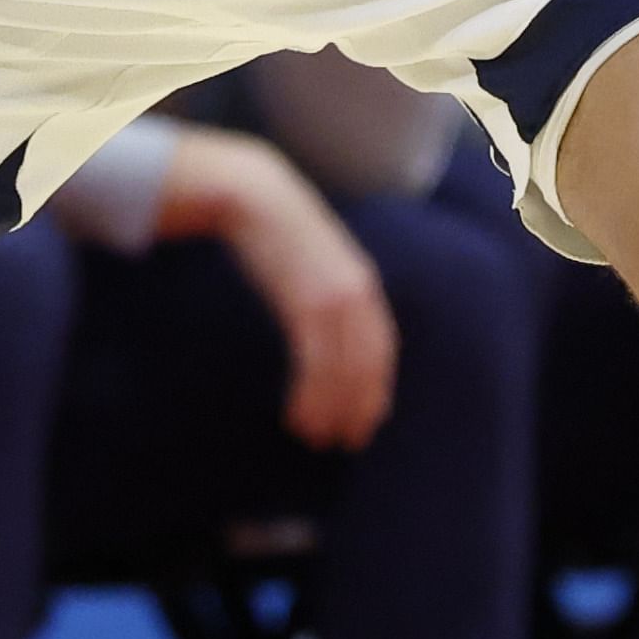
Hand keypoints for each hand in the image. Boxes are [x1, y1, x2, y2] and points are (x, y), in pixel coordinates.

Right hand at [164, 126, 397, 451]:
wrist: (255, 196)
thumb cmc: (278, 236)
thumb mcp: (317, 266)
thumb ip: (330, 298)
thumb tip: (329, 340)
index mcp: (364, 287)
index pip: (382, 351)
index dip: (377, 390)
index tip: (366, 423)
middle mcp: (357, 295)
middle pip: (367, 366)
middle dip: (358, 408)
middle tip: (344, 442)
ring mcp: (334, 298)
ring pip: (342, 370)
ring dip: (330, 409)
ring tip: (314, 437)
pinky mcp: (305, 301)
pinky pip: (315, 361)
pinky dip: (310, 394)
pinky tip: (297, 414)